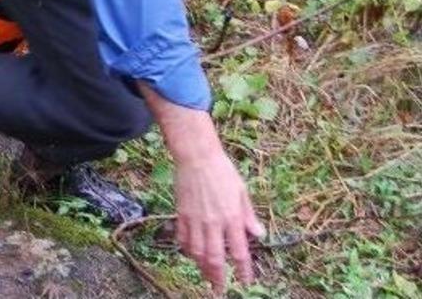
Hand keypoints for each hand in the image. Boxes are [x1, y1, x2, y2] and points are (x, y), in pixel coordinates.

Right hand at [140, 86, 264, 293]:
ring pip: (197, 252)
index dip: (243, 270)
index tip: (246, 281)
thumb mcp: (242, 192)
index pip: (239, 252)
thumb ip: (249, 216)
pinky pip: (183, 238)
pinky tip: (191, 254)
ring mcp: (196, 219)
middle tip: (220, 288)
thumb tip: (259, 235)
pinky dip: (187, 249)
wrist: (196, 156)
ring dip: (202, 267)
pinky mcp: (182, 213)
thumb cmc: (222, 171)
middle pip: (215, 258)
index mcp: (232, 217)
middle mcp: (214, 222)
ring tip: (206, 275)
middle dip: (218, 277)